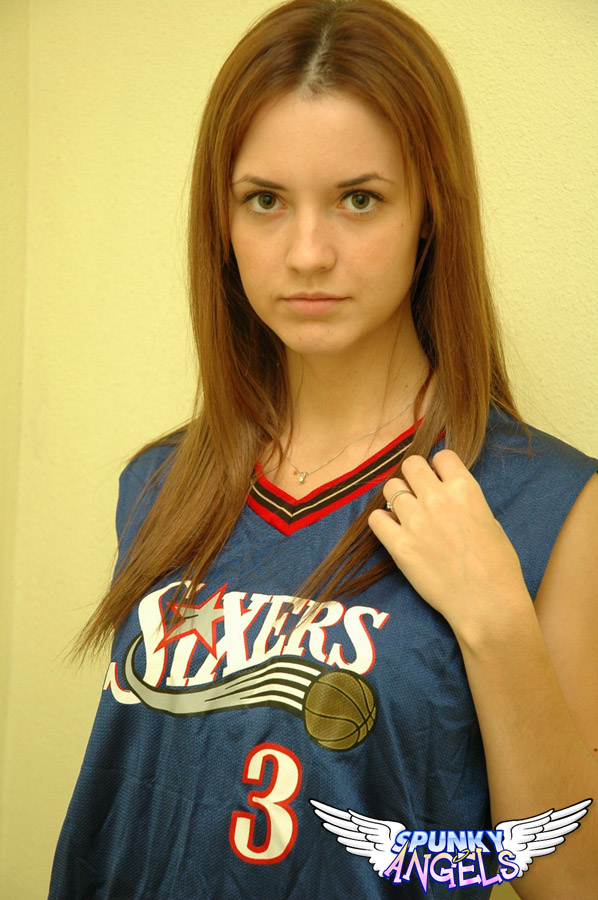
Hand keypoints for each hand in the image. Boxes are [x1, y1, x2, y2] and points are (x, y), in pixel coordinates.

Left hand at [368, 450, 528, 637]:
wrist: (487, 603)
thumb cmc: (498, 566)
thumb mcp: (489, 520)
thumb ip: (464, 501)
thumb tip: (447, 492)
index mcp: (465, 489)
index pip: (441, 456)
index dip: (439, 467)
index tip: (439, 479)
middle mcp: (438, 499)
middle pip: (411, 464)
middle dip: (414, 476)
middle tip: (419, 494)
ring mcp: (415, 521)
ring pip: (390, 488)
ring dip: (397, 498)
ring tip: (406, 515)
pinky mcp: (399, 545)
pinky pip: (376, 518)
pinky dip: (383, 522)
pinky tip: (394, 531)